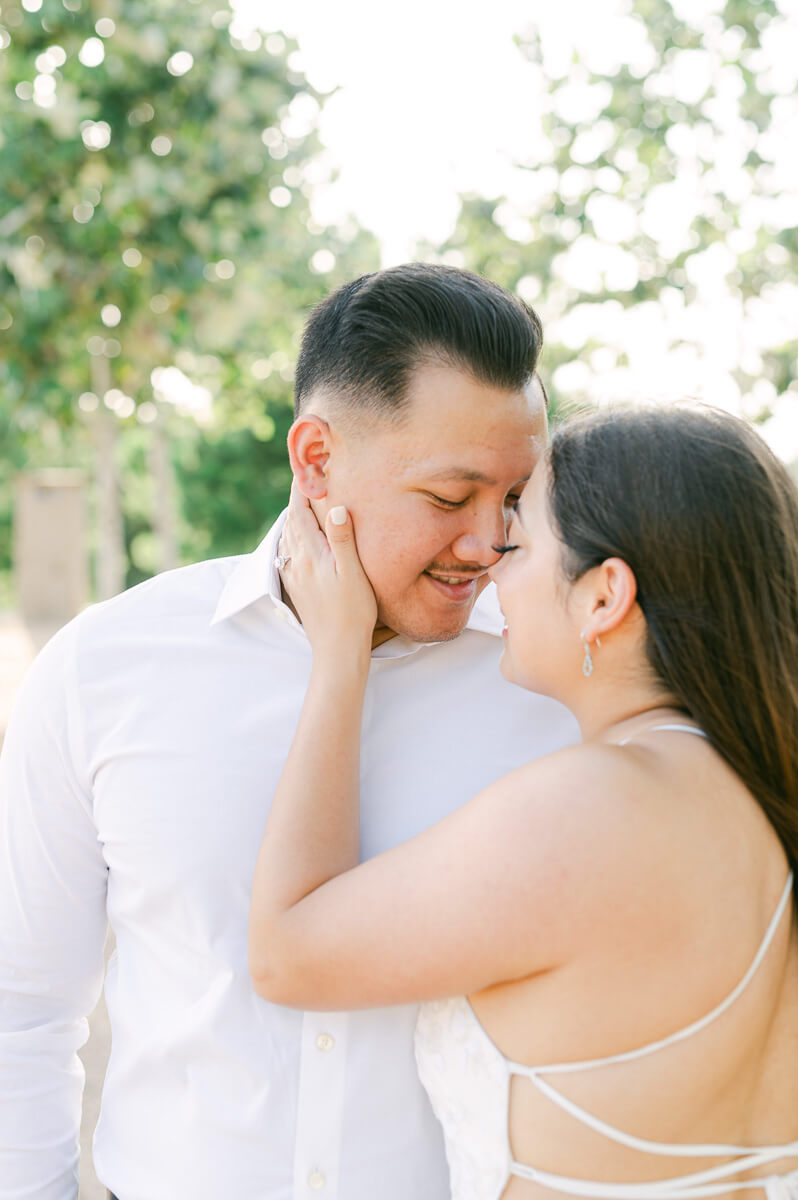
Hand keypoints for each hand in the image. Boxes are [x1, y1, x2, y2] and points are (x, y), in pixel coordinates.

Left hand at [278, 483, 377, 659]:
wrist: (337, 649)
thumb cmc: (352, 612)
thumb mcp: (354, 573)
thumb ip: (342, 539)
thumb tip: (336, 506)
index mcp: (311, 555)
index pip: (300, 513)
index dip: (301, 489)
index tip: (305, 469)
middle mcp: (297, 562)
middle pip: (291, 522)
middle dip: (297, 499)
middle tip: (305, 479)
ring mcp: (294, 576)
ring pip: (288, 537)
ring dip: (293, 517)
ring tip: (302, 502)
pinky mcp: (296, 588)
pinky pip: (288, 553)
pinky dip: (291, 536)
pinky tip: (297, 538)